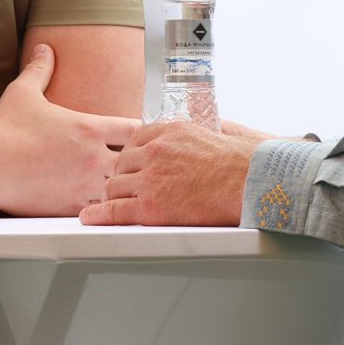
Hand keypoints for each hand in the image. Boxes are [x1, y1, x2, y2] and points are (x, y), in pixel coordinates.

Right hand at [0, 44, 138, 215]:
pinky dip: (103, 209)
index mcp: (89, 128)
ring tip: (122, 189)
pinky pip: (100, 211)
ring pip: (121, 189)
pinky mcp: (71, 206)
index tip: (139, 136)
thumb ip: (39, 70)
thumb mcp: (23, 92)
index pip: (135, 128)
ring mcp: (84, 184)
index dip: (141, 132)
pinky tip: (101, 209)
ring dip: (120, 187)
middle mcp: (93, 157)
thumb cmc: (3, 130)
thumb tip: (44, 50)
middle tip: (137, 166)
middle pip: (136, 162)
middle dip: (136, 163)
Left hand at [80, 121, 263, 226]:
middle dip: (120, 177)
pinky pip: (115, 210)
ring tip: (110, 205)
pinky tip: (91, 217)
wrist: (253, 182)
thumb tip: (215, 126)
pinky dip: (99, 215)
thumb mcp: (220, 129)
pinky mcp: (152, 206)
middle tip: (121, 188)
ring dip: (113, 196)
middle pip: (120, 164)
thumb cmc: (246, 160)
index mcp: (169, 130)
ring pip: (113, 186)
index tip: (129, 166)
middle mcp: (154, 151)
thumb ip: (202, 129)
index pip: (134, 140)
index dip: (130, 157)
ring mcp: (150, 178)